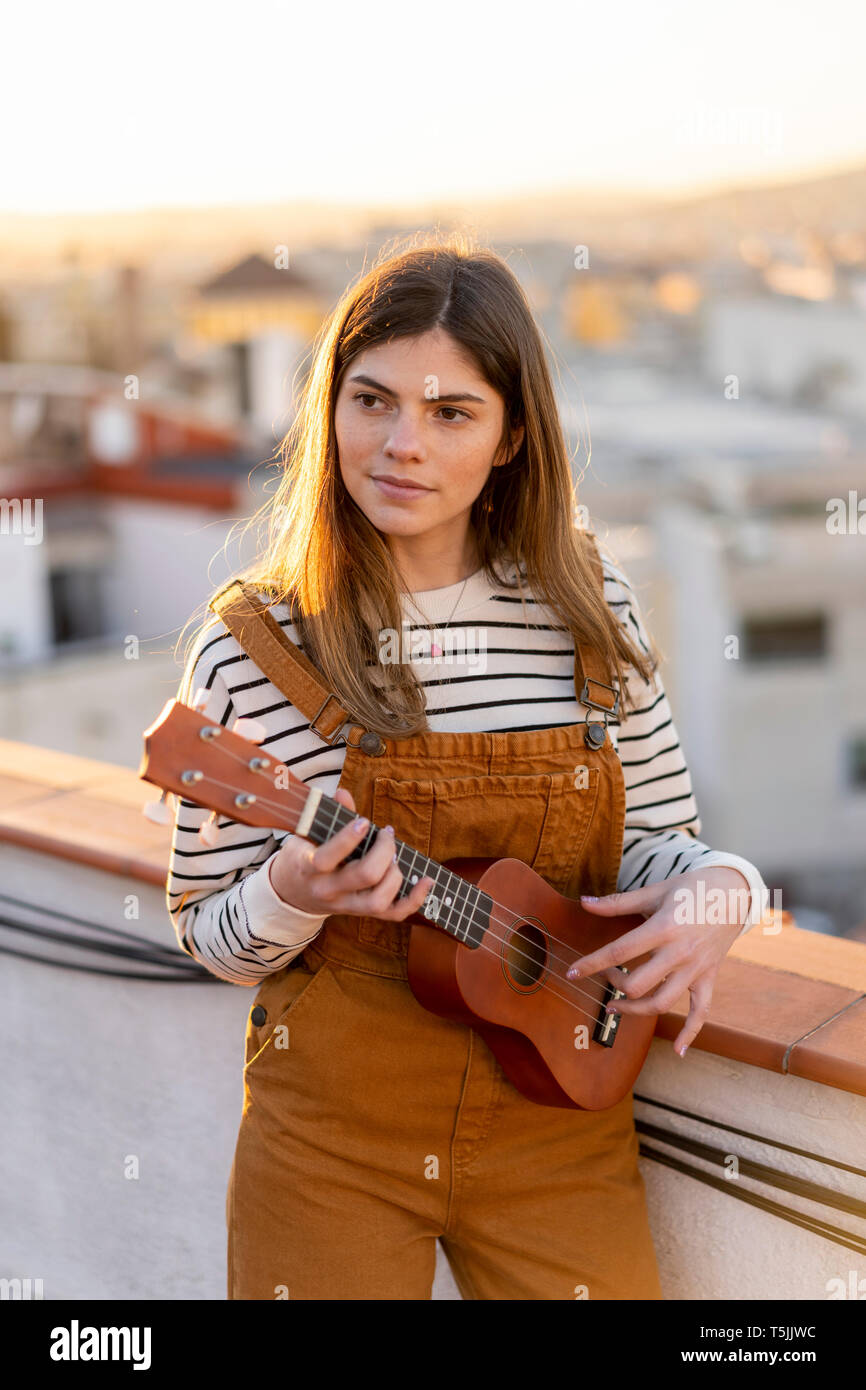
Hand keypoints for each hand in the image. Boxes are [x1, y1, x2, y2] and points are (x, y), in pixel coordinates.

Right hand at [269, 787, 433, 920]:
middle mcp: (327, 890)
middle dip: (383, 851)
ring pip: (378, 901)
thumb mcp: (307, 835)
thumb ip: (329, 815)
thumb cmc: (305, 855)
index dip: (348, 838)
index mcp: (308, 867)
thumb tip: (343, 793)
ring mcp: (345, 906)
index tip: (364, 821)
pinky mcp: (362, 914)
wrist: (293, 892)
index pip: (327, 858)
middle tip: (386, 835)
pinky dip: (415, 900)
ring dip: (395, 874)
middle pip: (363, 877)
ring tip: (394, 856)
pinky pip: (393, 914)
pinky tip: (427, 880)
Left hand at [565, 867, 751, 1055]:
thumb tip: (585, 903)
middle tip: (606, 975)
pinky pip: (701, 1012)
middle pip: (638, 984)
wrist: (735, 892)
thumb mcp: (655, 891)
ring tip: (616, 1005)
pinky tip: (678, 1051)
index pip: (620, 951)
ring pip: (662, 1003)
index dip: (592, 963)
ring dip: (635, 1010)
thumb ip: (617, 902)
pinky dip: (690, 1033)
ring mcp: (696, 968)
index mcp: (664, 927)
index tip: (572, 972)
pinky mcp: (709, 977)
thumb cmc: (692, 888)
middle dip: (614, 983)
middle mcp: (680, 952)